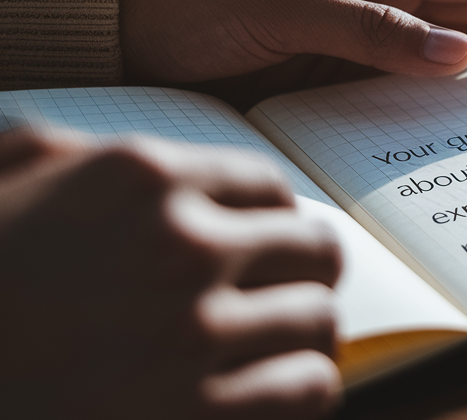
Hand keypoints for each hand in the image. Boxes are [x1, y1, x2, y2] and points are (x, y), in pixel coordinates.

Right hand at [0, 126, 341, 419]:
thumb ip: (63, 155)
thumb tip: (111, 154)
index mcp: (136, 177)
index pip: (269, 184)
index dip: (278, 219)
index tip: (273, 244)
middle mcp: (178, 243)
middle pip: (312, 247)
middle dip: (306, 274)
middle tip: (289, 297)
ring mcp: (190, 333)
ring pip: (320, 320)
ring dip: (305, 337)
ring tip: (279, 351)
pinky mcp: (199, 415)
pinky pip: (309, 389)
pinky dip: (302, 391)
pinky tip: (270, 395)